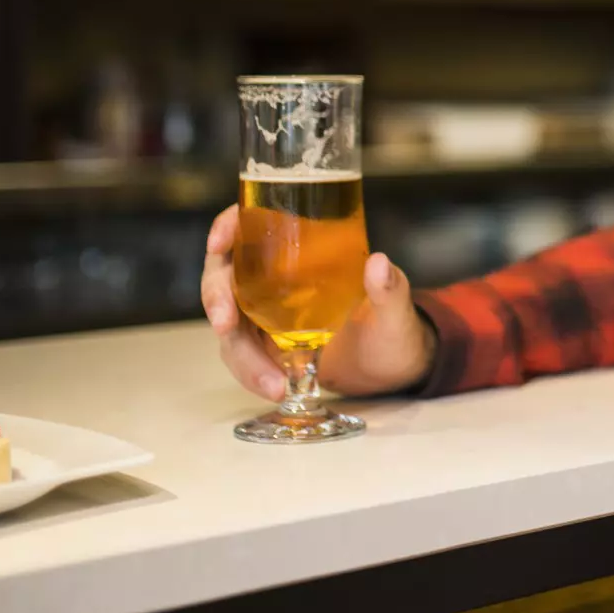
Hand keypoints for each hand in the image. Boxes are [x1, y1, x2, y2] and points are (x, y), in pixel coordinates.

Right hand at [201, 205, 435, 400]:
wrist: (390, 372)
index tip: (219, 242)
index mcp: (303, 251)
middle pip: (224, 275)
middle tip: (226, 323)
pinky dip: (252, 373)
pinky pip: (242, 355)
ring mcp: (264, 313)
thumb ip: (391, 289)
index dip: (228, 227)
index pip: (252, 225)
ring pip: (229, 323)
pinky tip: (277, 387)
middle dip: (217, 297)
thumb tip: (379, 263)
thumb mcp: (396, 309)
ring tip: (273, 382)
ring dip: (240, 353)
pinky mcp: (263, 346)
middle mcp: (274, 278)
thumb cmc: (392, 327)